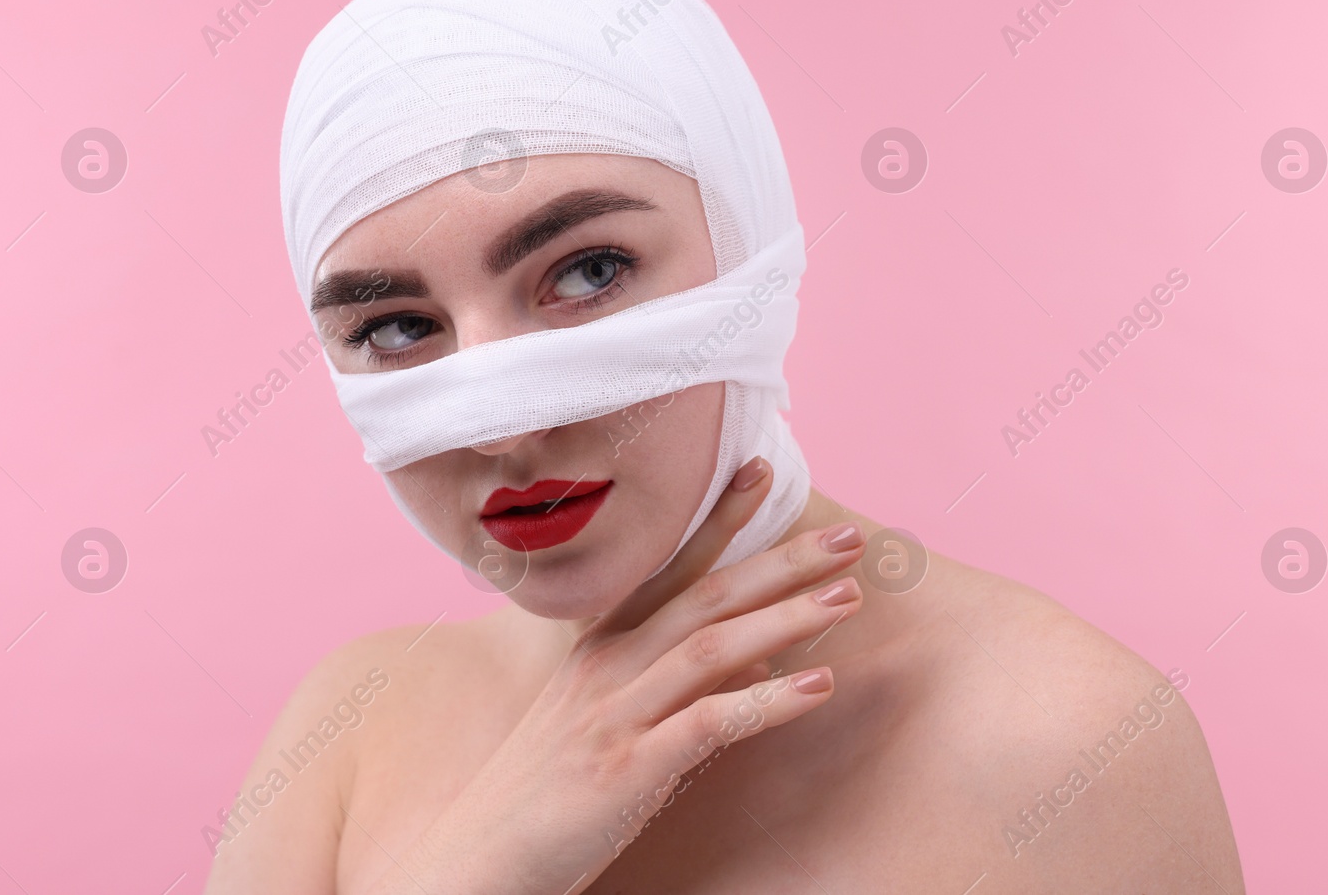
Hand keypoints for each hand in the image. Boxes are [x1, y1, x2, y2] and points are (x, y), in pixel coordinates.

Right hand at [367, 455, 867, 894]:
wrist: (477, 861)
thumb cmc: (540, 793)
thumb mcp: (596, 720)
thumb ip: (661, 683)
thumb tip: (744, 665)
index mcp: (598, 648)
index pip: (668, 568)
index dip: (718, 520)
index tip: (762, 472)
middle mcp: (606, 667)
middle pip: (705, 595)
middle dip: (781, 560)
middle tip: (849, 535)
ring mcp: (615, 713)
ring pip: (713, 646)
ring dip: (787, 616)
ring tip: (850, 596)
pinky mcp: (626, 768)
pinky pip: (709, 722)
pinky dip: (768, 700)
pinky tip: (819, 685)